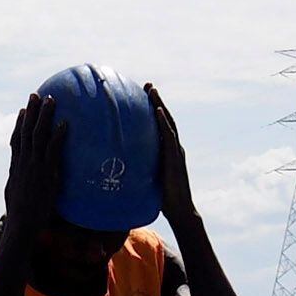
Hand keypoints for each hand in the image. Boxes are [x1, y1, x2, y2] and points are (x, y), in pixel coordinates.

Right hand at [2, 93, 63, 235]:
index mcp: (16, 169)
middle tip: (35, 95)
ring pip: (38, 135)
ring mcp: (34, 167)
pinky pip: (53, 150)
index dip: (19, 125)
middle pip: (25, 131)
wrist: (22, 225)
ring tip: (51, 99)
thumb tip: (28, 190)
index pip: (16, 142)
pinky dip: (58, 135)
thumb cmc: (22, 220)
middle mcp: (23, 164)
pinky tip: (66, 123)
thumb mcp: (19, 201)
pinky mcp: (46, 173)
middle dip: (31, 112)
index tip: (23, 111)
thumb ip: (24, 190)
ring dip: (44, 116)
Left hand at [147, 85, 195, 223]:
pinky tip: (156, 110)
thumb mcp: (147, 179)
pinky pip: (169, 136)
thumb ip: (138, 169)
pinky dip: (163, 122)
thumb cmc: (163, 198)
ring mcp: (176, 151)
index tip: (143, 95)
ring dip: (160, 104)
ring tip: (152, 90)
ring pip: (168, 122)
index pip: (160, 126)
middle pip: (165, 118)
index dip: (153, 109)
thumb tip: (116, 168)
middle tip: (148, 84)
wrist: (179, 210)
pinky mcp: (175, 157)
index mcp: (167, 151)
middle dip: (157, 100)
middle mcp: (174, 147)